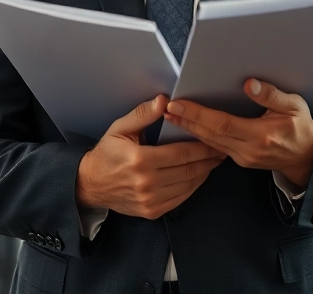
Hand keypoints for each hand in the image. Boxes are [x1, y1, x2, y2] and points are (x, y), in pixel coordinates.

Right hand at [76, 96, 226, 219]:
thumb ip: (143, 114)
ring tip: (214, 160)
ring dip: (205, 172)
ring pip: (188, 185)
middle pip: (189, 170)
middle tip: (222, 149)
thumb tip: (163, 101)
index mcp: (140, 160)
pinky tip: (199, 175)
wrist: (90, 185)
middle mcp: (147, 183)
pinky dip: (194, 186)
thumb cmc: (107, 154)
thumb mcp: (120, 129)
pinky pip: (181, 198)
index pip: (182, 153)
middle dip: (209, 159)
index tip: (216, 139)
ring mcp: (150, 200)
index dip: (202, 146)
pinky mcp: (152, 211)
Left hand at [165, 79, 312, 189]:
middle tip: (165, 108)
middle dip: (185, 121)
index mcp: (260, 135)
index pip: (221, 124)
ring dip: (188, 129)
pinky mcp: (240, 160)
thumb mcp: (295, 106)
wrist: (307, 156)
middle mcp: (247, 149)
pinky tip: (188, 128)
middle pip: (209, 135)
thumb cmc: (301, 128)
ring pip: (209, 143)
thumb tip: (249, 84)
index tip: (178, 104)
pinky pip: (214, 148)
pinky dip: (199, 137)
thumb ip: (272, 95)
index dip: (197, 114)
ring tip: (170, 116)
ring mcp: (242, 157)